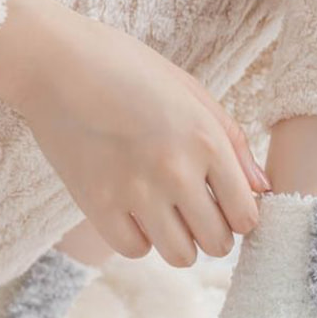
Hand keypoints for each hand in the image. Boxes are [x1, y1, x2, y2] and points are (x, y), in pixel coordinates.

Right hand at [0, 0, 269, 265]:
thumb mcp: (192, 93)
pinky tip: (134, 213)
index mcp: (207, 142)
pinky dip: (138, 238)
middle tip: (196, 214)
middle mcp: (176, 172)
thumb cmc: (129, 71)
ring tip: (166, 215)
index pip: (246, 217)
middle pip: (218, 245)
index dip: (240, 218)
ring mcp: (136, 192)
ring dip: (179, 242)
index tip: (225, 207)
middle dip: (213, 234)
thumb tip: (262, 189)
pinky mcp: (98, 205)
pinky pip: (135, 250)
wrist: (54, 61)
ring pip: (180, 256)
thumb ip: (233, 143)